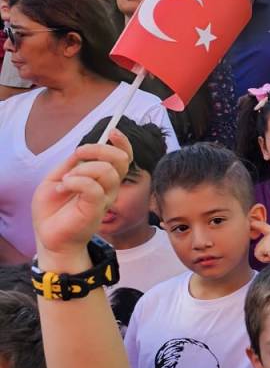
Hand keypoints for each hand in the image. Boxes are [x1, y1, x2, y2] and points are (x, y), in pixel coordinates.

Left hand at [32, 135, 130, 259]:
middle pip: (121, 160)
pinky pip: (92, 186)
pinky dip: (75, 181)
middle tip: (78, 154)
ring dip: (82, 169)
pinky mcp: (96, 209)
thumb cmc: (53, 210)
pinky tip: (63, 187)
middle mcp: (108, 188)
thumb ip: (72, 164)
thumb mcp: (57, 177)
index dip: (123, 143)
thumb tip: (82, 152)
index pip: (123, 157)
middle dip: (100, 149)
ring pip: (107, 171)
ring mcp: (104, 199)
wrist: (49, 235)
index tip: (112, 132)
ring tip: (66, 179)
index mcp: (102, 179)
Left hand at [250, 221, 269, 263]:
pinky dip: (265, 259)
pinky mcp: (264, 244)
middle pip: (259, 246)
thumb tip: (261, 251)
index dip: (257, 224)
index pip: (265, 227)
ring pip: (258, 251)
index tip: (251, 222)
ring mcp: (268, 238)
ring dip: (266, 257)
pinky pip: (258, 256)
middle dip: (265, 254)